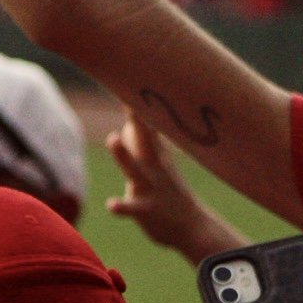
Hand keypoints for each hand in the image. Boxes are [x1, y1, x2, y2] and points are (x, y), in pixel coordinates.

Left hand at [104, 111, 245, 264]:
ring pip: (137, 169)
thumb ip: (143, 138)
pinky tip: (112, 205)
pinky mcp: (148, 210)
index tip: (135, 76)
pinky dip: (123, 206)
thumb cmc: (168, 189)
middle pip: (145, 139)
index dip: (139, 104)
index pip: (148, 124)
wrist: (191, 227)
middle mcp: (154, 166)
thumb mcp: (157, 161)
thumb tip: (130, 116)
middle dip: (136, 119)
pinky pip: (134, 208)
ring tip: (112, 138)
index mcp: (156, 153)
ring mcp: (152, 187)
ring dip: (124, 155)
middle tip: (128, 98)